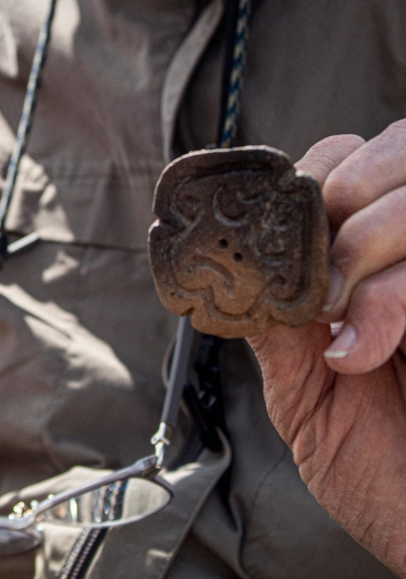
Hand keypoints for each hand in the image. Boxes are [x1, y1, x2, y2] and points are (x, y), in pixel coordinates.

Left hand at [248, 121, 405, 575]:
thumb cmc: (385, 476)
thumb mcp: (307, 397)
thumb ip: (277, 326)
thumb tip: (233, 268)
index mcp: (378, 267)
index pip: (349, 163)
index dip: (311, 175)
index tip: (280, 227)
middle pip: (397, 147)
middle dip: (344, 192)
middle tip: (319, 269)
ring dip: (370, 241)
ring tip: (339, 316)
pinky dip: (393, 298)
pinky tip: (362, 351)